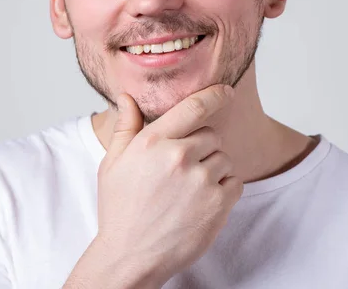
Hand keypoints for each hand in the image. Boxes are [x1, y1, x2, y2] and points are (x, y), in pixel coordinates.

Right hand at [96, 84, 242, 283]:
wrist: (130, 256)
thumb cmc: (119, 210)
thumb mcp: (112, 164)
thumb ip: (125, 127)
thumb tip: (126, 98)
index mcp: (152, 142)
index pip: (193, 107)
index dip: (214, 95)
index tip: (226, 91)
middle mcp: (178, 156)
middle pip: (211, 134)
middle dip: (202, 146)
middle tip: (182, 169)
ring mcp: (200, 180)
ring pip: (224, 158)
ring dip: (213, 169)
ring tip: (189, 190)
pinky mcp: (217, 204)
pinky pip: (235, 182)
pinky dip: (224, 189)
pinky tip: (200, 202)